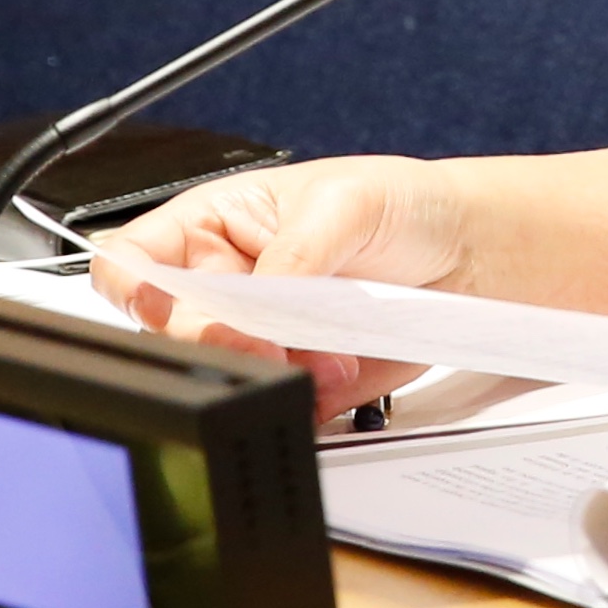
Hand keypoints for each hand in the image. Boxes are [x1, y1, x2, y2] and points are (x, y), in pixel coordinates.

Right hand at [91, 155, 465, 418]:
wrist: (471, 254)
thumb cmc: (403, 205)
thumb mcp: (345, 203)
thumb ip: (292, 253)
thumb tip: (258, 299)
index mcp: (215, 224)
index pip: (136, 259)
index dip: (136, 286)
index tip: (168, 303)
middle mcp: (227, 285)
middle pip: (171, 330)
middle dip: (217, 338)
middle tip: (269, 338)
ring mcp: (260, 335)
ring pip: (219, 374)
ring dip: (265, 370)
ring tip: (328, 350)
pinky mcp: (296, 378)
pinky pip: (272, 404)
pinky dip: (300, 400)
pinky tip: (339, 372)